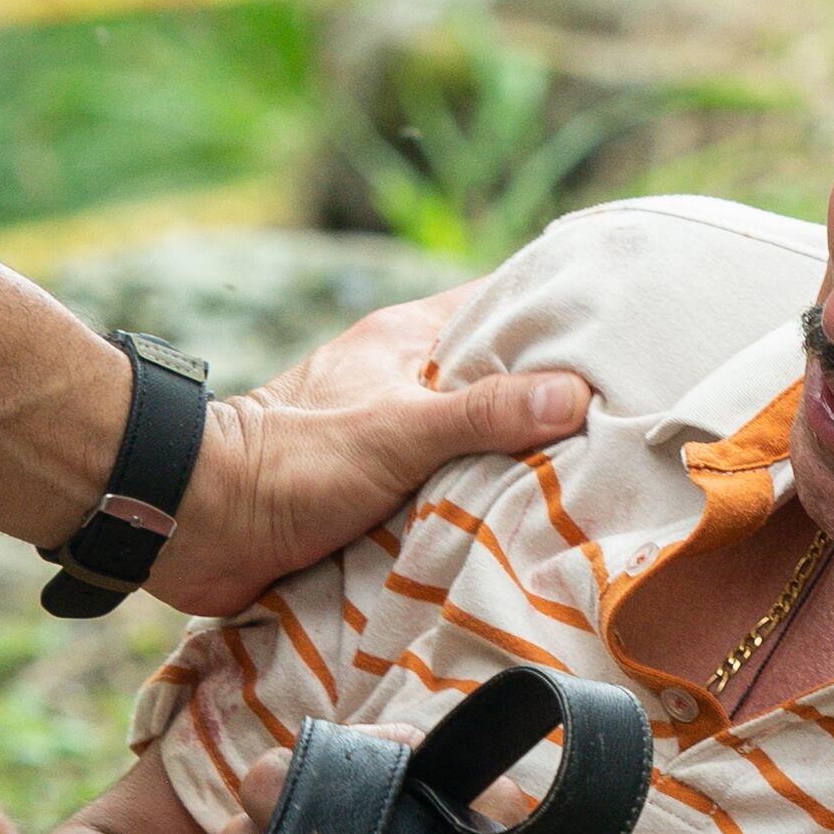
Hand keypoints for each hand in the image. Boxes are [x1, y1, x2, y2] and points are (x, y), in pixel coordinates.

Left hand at [152, 282, 583, 617]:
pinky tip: (530, 523)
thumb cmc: (290, 462)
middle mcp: (403, 382)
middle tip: (632, 414)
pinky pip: (444, 489)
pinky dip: (481, 502)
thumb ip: (482, 412)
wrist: (201, 526)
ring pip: (473, 437)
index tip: (625, 326)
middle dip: (553, 397)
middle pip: (496, 378)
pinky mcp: (374, 492)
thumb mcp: (398, 430)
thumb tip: (574, 394)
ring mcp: (389, 436)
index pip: (500, 307)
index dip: (559, 312)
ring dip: (518, 458)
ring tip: (601, 474)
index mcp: (406, 342)